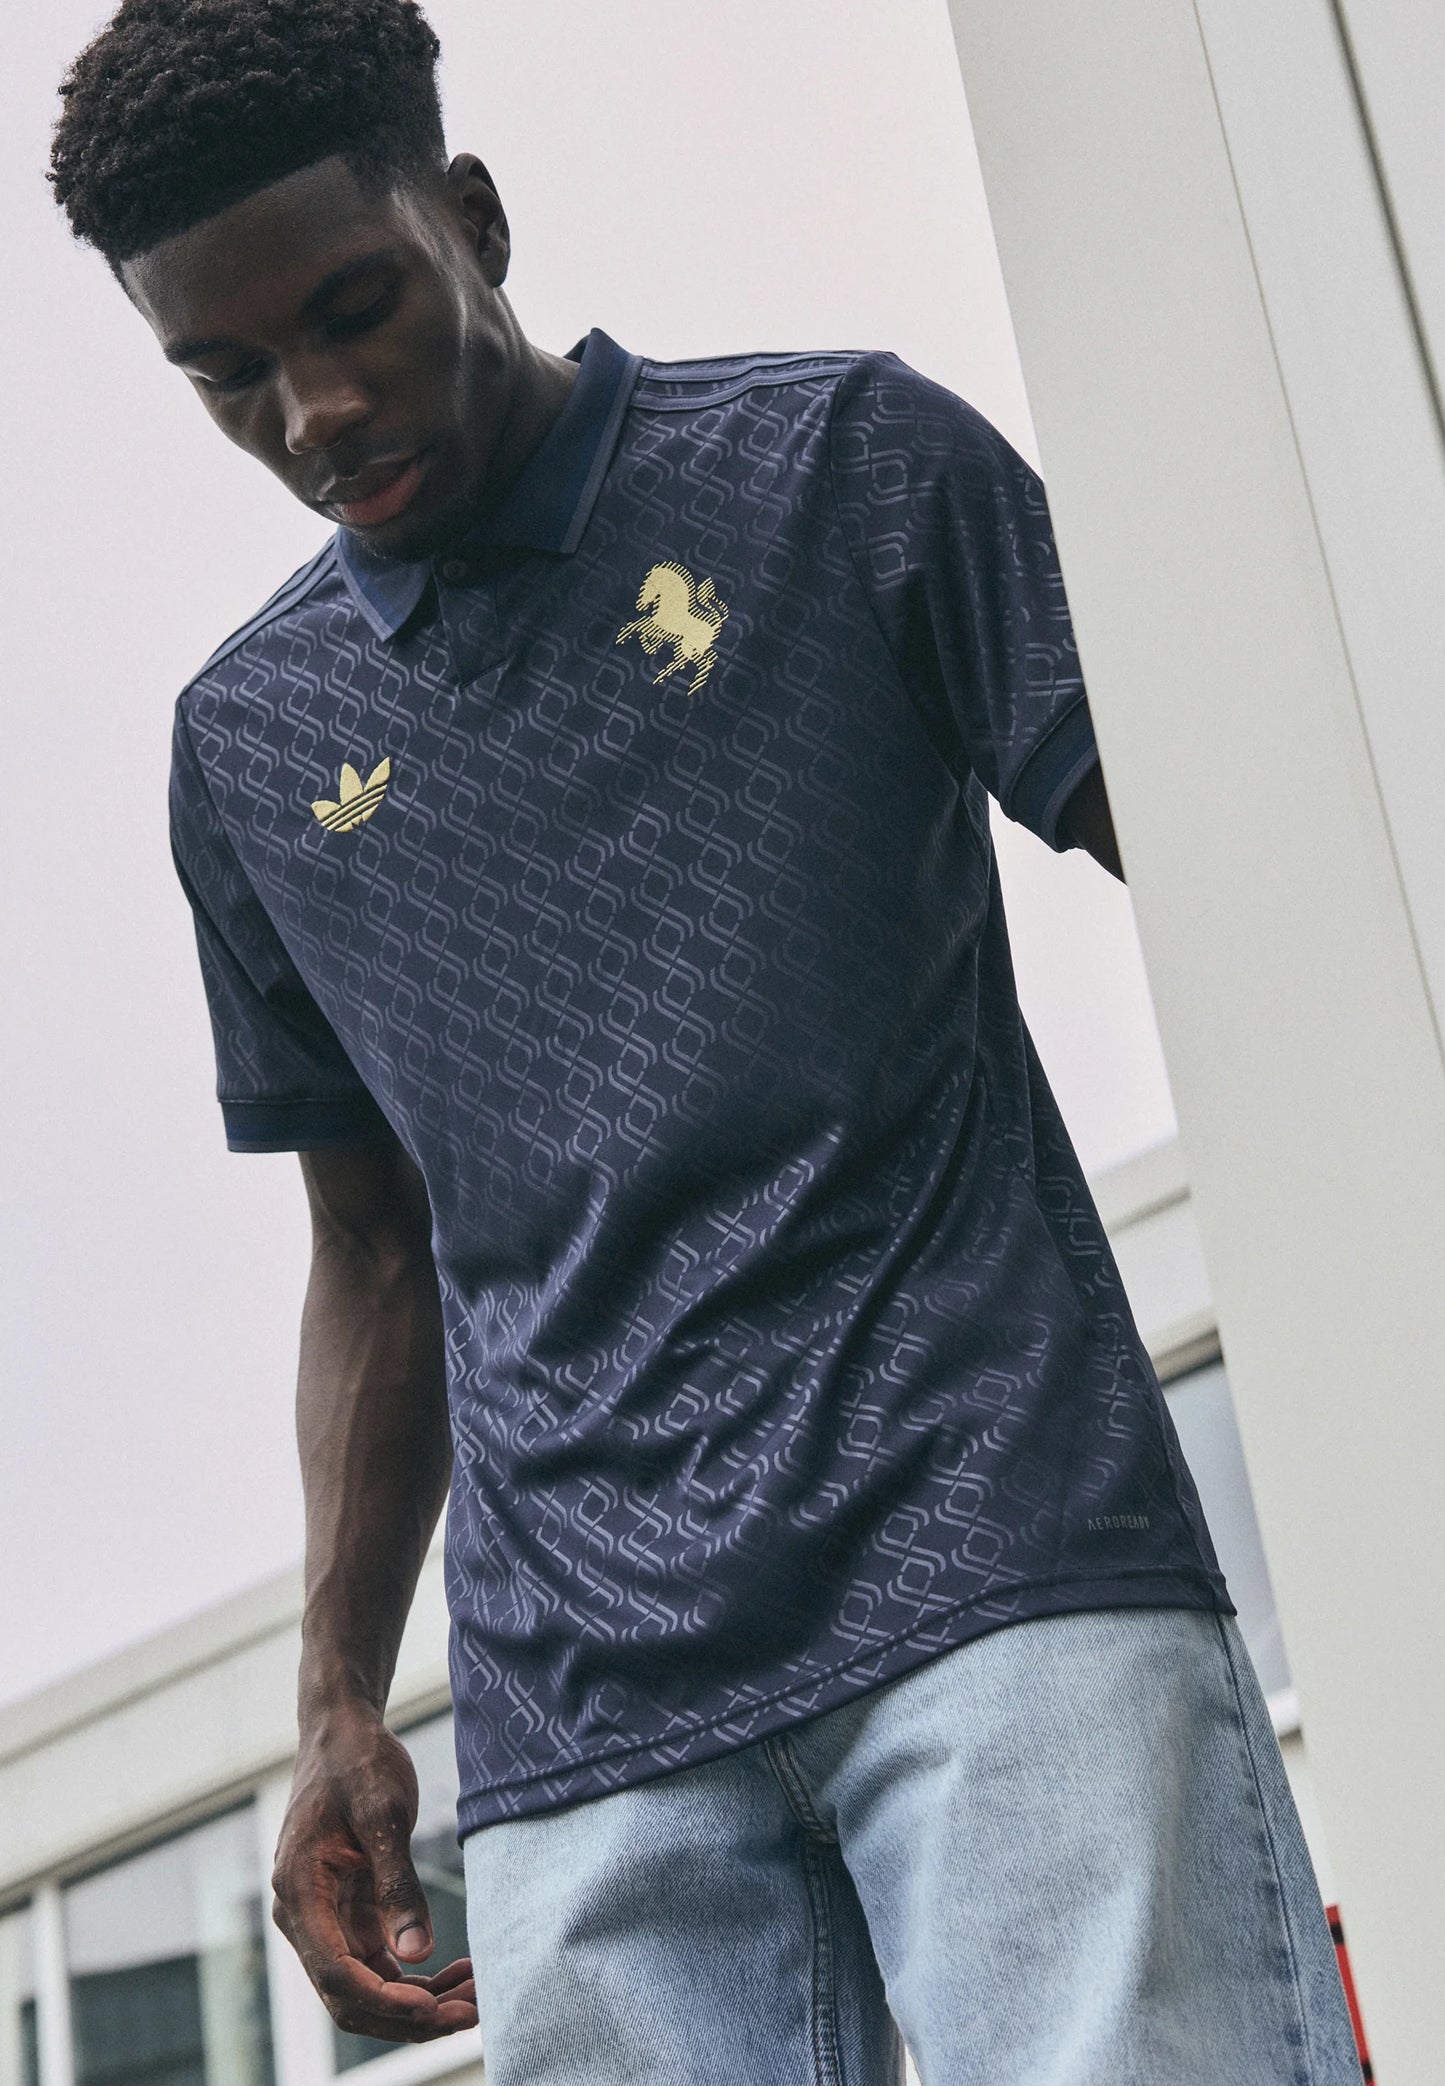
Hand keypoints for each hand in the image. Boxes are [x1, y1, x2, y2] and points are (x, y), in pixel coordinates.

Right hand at [271, 1703, 477, 2042]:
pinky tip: (460, 1972)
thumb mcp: (384, 1813)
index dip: (385, 2001)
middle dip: (409, 2016)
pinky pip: (379, 1964)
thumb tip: (417, 1953)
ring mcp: (325, 1920)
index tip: (435, 2008)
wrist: (342, 1732)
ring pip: (368, 1987)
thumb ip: (397, 1883)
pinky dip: (417, 1978)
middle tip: (472, 2014)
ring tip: (476, 1997)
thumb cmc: (358, 1762)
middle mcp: (304, 1917)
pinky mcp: (347, 1916)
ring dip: (419, 2002)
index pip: (336, 1973)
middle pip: (350, 1996)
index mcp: (299, 1893)